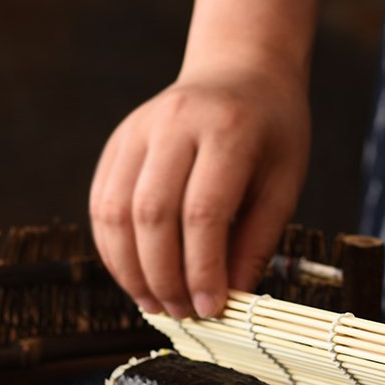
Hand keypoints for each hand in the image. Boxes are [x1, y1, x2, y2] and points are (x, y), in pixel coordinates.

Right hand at [89, 61, 309, 317]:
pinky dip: (112, 248)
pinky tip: (134, 275)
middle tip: (181, 313)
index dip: (202, 269)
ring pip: (115, 211)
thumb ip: (257, 241)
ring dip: (130, 270)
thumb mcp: (284, 183)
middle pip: (152, 214)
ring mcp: (138, 129)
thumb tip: (228, 299)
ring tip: (156, 304)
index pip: (204, 213)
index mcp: (228, 130)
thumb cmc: (273, 132)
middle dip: (163, 276)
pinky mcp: (118, 141)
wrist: (240, 71)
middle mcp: (175, 123)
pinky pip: (101, 203)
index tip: (210, 308)